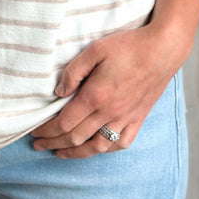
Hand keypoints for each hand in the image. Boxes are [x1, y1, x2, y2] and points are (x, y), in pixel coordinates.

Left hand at [31, 24, 185, 158]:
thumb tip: (59, 92)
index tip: (35, 131)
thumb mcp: (95, 49)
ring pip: (97, 146)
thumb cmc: (128, 46)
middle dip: (54, 143)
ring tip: (60, 153)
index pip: (64, 123)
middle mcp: (110, 113)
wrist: (163, 49)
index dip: (47, 130)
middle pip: (76, 137)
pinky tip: (96, 148)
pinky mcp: (138, 118)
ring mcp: (125, 118)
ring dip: (76, 153)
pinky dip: (105, 150)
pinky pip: (121, 142)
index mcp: (96, 96)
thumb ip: (74, 71)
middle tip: (38, 145)